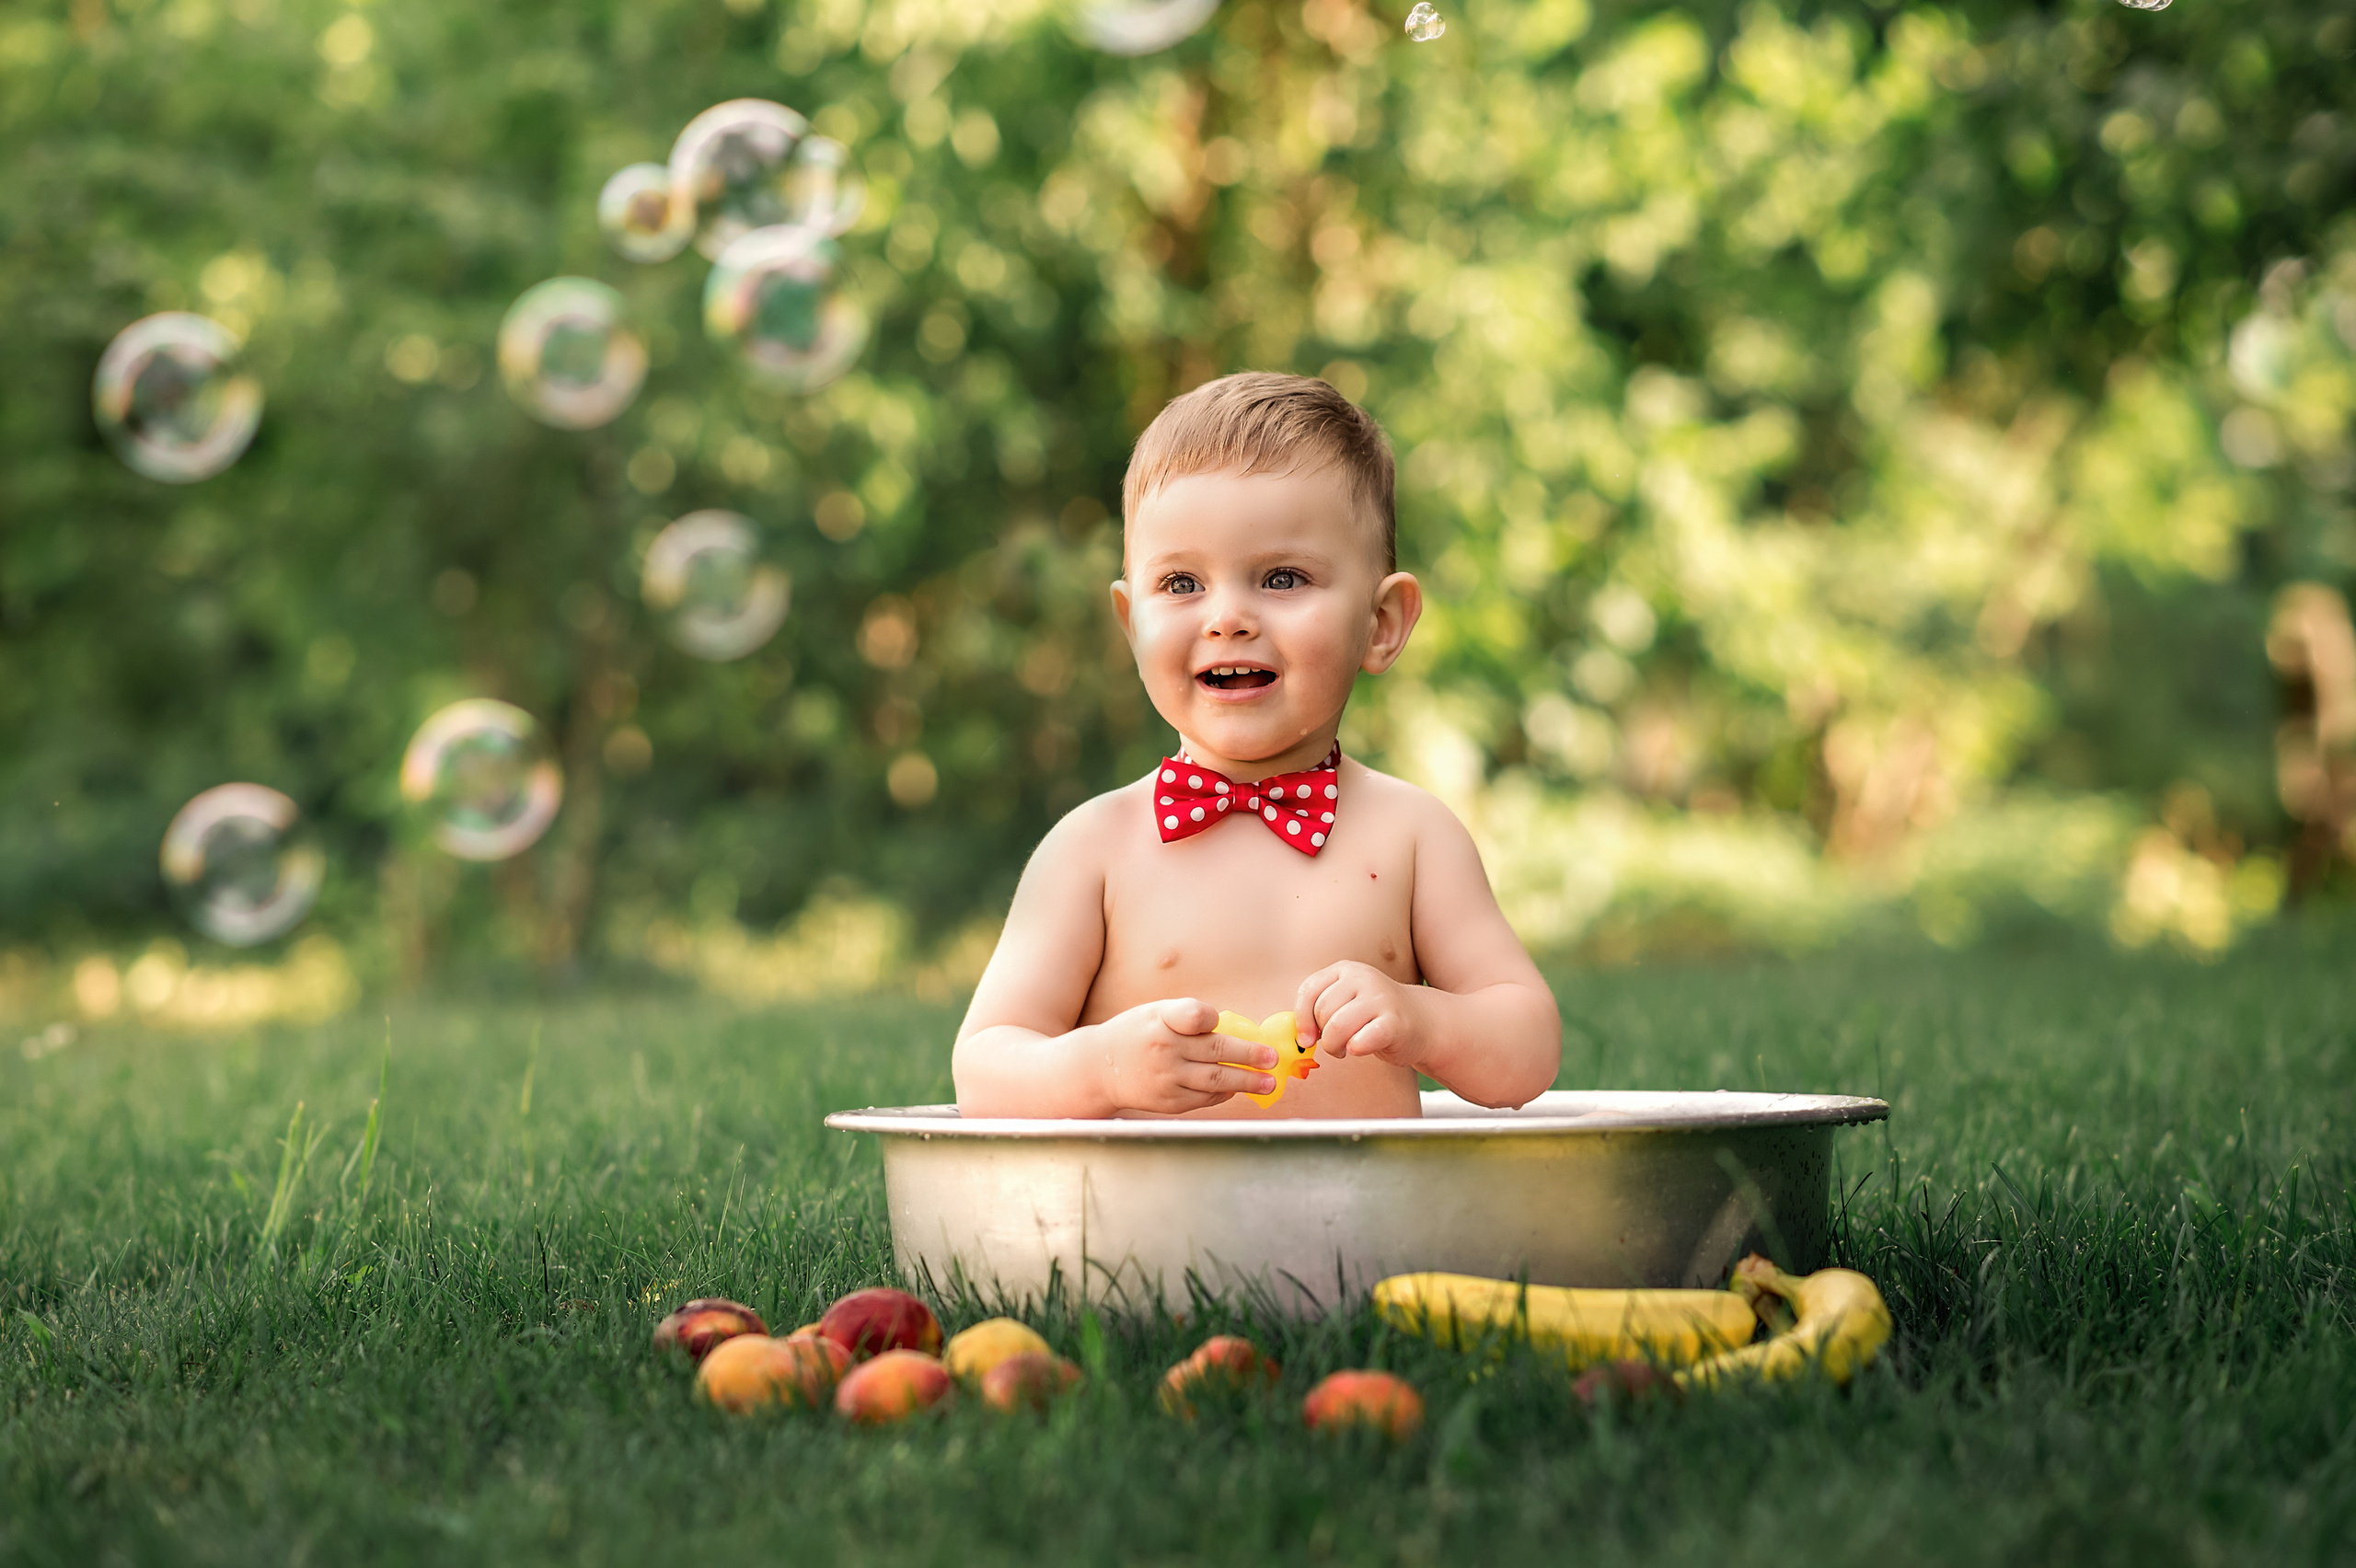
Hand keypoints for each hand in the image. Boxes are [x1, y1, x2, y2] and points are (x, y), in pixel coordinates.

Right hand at [1091, 998, 1276, 1113]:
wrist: (1099, 1068)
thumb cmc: (1138, 1034)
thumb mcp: (1155, 1013)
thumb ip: (1189, 1017)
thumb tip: (1236, 1031)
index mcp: (1161, 1020)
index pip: (1194, 1016)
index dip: (1209, 1019)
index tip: (1222, 1023)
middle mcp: (1164, 1049)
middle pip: (1215, 1052)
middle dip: (1249, 1056)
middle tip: (1272, 1058)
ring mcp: (1166, 1078)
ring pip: (1215, 1080)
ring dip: (1246, 1082)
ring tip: (1268, 1082)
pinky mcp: (1168, 1101)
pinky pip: (1203, 1098)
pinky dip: (1223, 1094)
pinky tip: (1237, 1089)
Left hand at [1296, 962, 1426, 1069]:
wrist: (1423, 1021)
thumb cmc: (1374, 1017)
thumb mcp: (1345, 1003)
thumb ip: (1320, 1011)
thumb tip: (1297, 1037)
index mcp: (1345, 970)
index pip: (1309, 991)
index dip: (1301, 1019)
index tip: (1305, 1039)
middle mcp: (1363, 978)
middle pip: (1322, 1011)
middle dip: (1322, 1036)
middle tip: (1335, 1045)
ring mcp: (1380, 997)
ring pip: (1337, 1027)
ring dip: (1334, 1047)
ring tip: (1344, 1049)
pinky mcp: (1394, 1021)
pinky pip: (1361, 1040)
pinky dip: (1355, 1049)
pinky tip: (1360, 1048)